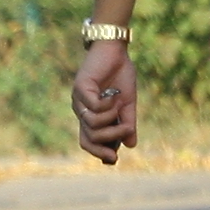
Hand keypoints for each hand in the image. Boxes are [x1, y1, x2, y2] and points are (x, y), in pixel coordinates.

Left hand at [72, 39, 138, 162]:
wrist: (115, 50)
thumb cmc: (120, 75)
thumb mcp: (128, 103)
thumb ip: (128, 123)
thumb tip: (131, 145)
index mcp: (91, 116)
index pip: (88, 142)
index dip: (99, 153)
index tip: (115, 159)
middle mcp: (81, 110)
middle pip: (89, 138)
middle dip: (110, 138)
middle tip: (126, 129)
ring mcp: (78, 100)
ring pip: (92, 124)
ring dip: (111, 119)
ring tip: (120, 106)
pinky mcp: (80, 88)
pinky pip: (94, 107)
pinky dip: (108, 104)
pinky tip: (114, 94)